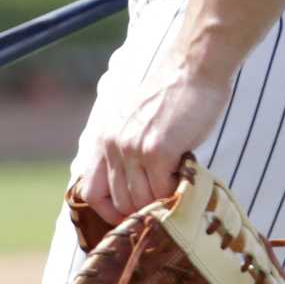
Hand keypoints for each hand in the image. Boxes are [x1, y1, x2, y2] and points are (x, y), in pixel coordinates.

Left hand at [77, 53, 228, 223]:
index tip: (129, 216)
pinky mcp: (157, 151)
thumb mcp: (135, 120)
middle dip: (141, 209)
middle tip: (163, 203)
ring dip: (160, 201)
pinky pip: (162, 190)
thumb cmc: (173, 94)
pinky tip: (185, 177)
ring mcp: (133, 149)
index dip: (108, 211)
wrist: (194, 68)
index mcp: (103, 138)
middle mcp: (112, 145)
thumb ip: (126, 147)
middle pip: (119, 200)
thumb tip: (133, 187)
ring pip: (140, 200)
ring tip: (177, 188)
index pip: (91, 191)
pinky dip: (174, 192)